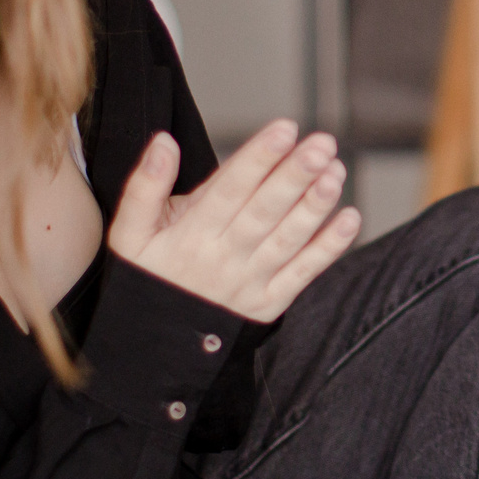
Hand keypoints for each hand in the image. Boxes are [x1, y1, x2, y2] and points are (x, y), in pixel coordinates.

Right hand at [105, 122, 360, 323]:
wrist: (151, 350)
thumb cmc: (145, 277)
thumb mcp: (128, 234)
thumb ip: (144, 187)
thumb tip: (163, 142)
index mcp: (190, 235)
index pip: (229, 189)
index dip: (258, 158)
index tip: (285, 128)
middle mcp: (224, 257)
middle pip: (264, 210)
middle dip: (295, 176)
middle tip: (323, 143)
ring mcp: (250, 282)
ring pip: (288, 240)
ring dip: (315, 206)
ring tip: (336, 171)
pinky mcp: (269, 304)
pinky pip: (302, 275)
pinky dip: (328, 249)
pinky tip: (350, 218)